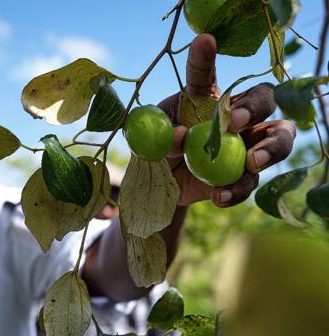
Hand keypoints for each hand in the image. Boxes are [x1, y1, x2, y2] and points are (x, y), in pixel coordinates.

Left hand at [158, 34, 295, 207]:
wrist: (164, 183)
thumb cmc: (159, 151)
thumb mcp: (154, 139)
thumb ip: (164, 135)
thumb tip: (180, 137)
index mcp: (205, 100)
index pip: (206, 75)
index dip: (206, 58)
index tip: (204, 42)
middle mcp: (233, 118)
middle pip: (264, 99)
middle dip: (256, 106)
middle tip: (235, 121)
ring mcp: (244, 147)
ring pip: (278, 138)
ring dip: (270, 148)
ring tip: (251, 162)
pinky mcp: (242, 177)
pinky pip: (250, 182)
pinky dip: (238, 190)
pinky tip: (219, 196)